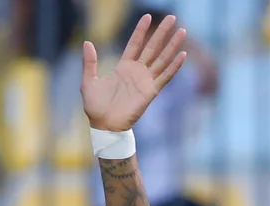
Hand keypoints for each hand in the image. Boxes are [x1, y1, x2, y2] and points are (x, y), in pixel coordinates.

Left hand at [81, 14, 186, 130]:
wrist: (104, 126)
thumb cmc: (95, 107)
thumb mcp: (88, 82)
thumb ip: (89, 63)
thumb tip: (87, 42)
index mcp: (123, 67)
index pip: (135, 44)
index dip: (141, 31)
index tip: (148, 16)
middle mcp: (136, 72)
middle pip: (152, 48)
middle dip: (161, 33)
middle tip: (172, 17)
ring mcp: (145, 81)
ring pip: (161, 59)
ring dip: (172, 46)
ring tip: (181, 31)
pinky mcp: (150, 92)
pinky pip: (165, 77)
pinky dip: (174, 66)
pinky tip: (182, 55)